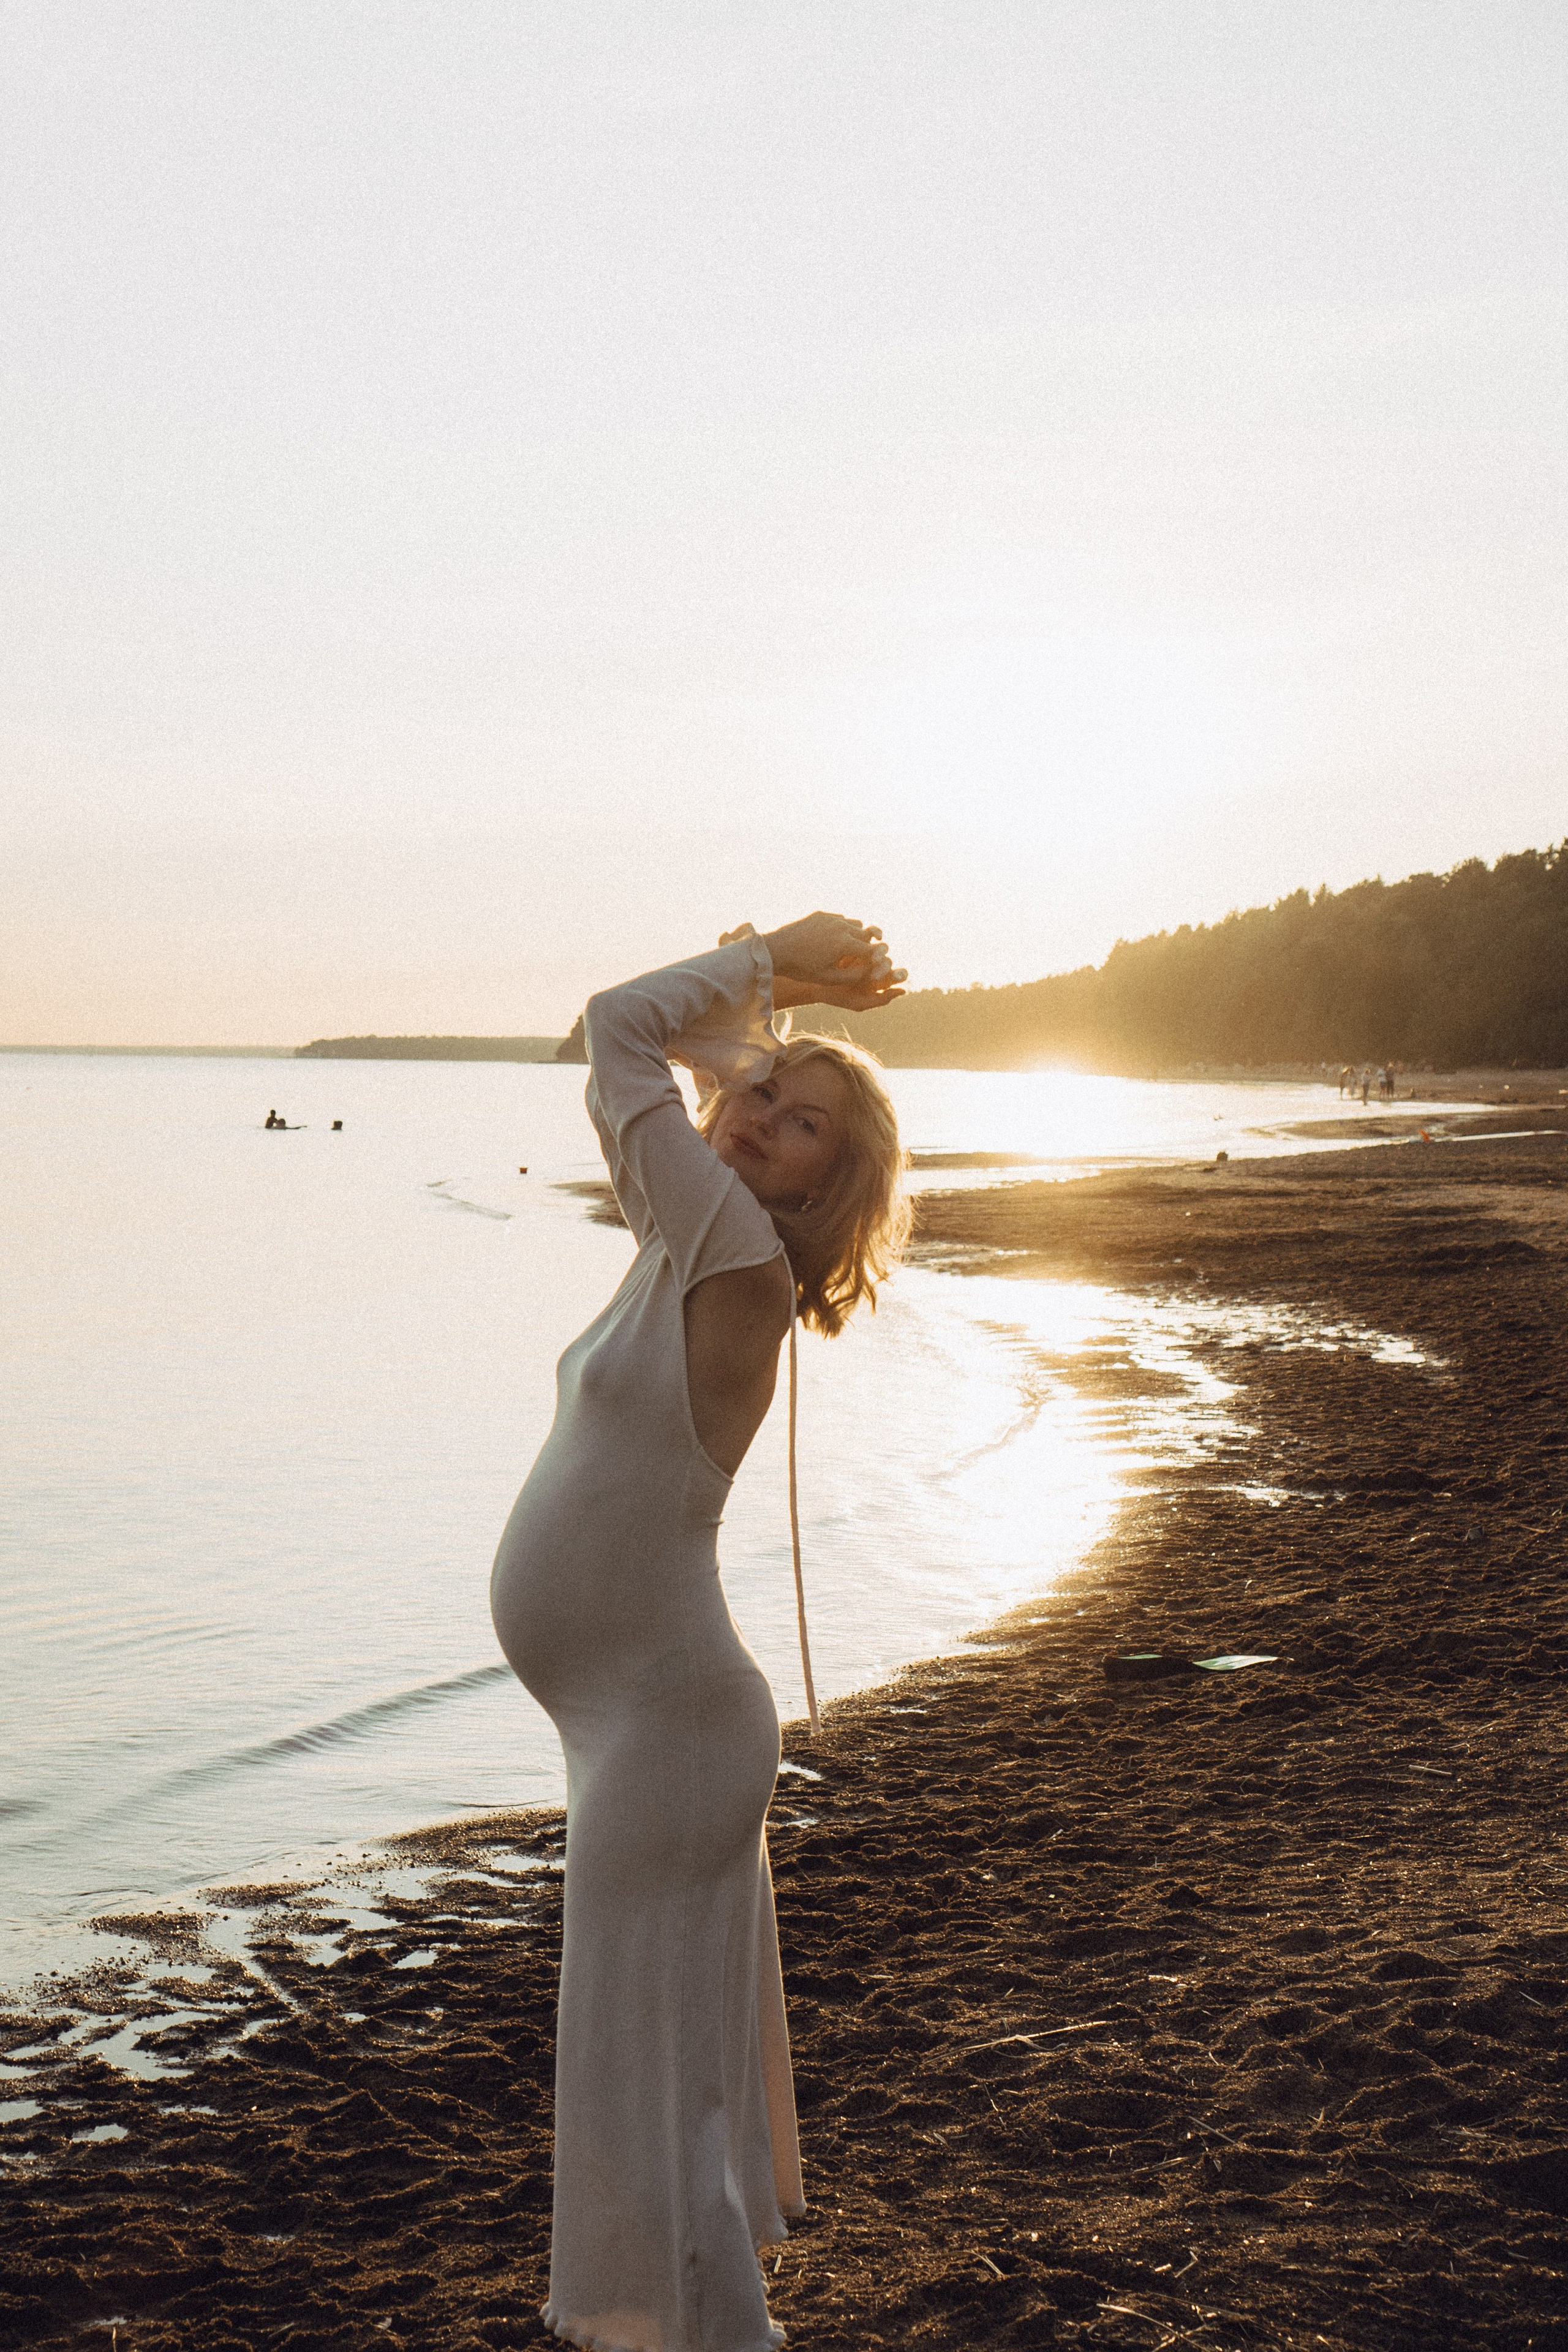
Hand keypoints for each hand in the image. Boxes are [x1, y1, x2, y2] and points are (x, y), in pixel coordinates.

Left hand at [760, 911, 907, 1013]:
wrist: (776, 950)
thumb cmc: (801, 968)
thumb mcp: (829, 978)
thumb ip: (853, 976)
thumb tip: (870, 972)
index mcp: (845, 943)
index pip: (871, 950)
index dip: (875, 959)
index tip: (874, 966)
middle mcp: (841, 926)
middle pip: (866, 935)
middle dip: (867, 946)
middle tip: (864, 957)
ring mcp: (830, 918)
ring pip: (855, 924)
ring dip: (856, 934)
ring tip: (849, 947)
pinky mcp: (821, 914)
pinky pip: (840, 919)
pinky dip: (842, 928)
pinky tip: (834, 939)